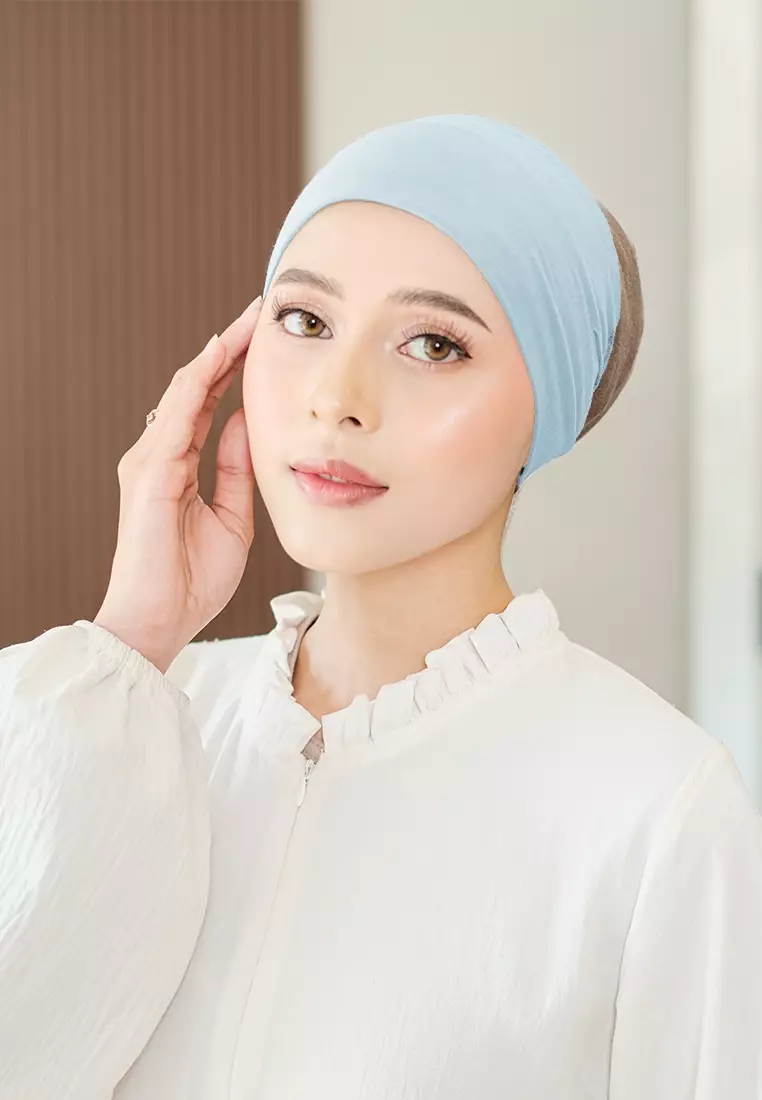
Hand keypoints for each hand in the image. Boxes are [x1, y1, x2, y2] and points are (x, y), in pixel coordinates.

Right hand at [94, 297, 262, 672]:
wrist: (160, 621)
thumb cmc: (192, 580)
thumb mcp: (232, 517)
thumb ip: (237, 470)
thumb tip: (252, 425)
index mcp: (179, 465)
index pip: (209, 404)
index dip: (235, 370)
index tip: (265, 341)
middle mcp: (159, 454)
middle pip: (197, 387)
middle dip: (230, 349)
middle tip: (261, 312)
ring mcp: (150, 461)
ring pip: (185, 391)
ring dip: (217, 353)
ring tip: (248, 321)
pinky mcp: (150, 474)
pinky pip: (176, 417)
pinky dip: (197, 383)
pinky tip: (217, 355)